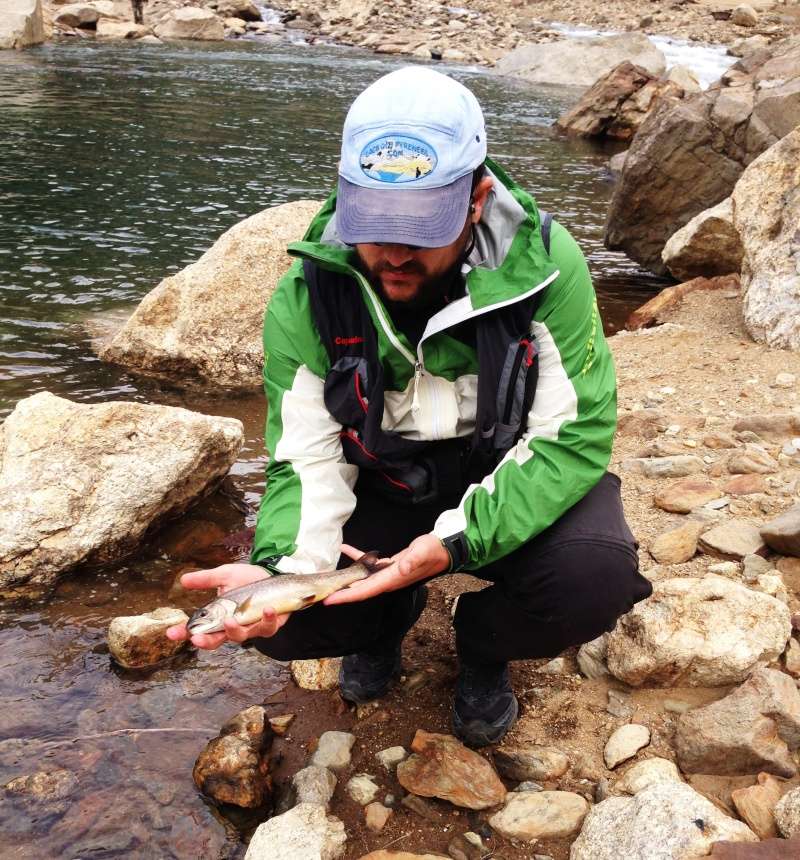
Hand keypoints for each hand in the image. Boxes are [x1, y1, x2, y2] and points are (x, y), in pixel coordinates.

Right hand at [165, 563, 289, 650]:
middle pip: (216, 640)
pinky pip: (268, 627)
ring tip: (230, 620)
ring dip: (235, 630)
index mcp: (219, 616)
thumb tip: (183, 580)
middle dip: (206, 641)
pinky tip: (267, 609)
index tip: (171, 633)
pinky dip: (267, 619)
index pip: (198, 628)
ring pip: (241, 636)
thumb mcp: (225, 575)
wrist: (273, 575)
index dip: (184, 633)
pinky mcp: (269, 625)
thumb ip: (206, 579)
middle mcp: (233, 626)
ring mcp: (251, 628)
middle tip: (197, 638)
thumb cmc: (247, 578)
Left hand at [324, 534, 449, 604]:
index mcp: (392, 579)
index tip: (329, 600)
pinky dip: (357, 556)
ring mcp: (387, 574)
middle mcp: (387, 580)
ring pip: (362, 579)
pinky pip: (369, 563)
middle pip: (359, 589)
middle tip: (321, 593)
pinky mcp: (389, 565)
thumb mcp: (422, 553)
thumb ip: (412, 561)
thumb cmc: (433, 551)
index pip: (365, 591)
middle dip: (341, 592)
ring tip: (329, 576)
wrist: (443, 549)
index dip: (346, 596)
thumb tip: (401, 568)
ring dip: (346, 578)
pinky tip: (346, 549)